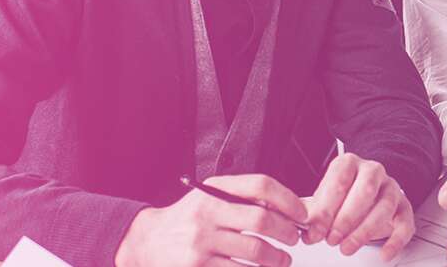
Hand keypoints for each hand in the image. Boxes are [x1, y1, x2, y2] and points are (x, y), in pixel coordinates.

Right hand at [113, 174, 305, 266]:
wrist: (146, 242)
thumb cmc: (185, 221)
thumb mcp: (210, 199)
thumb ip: (242, 200)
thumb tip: (288, 209)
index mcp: (214, 192)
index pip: (260, 186)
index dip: (288, 200)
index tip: (301, 214)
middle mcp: (207, 214)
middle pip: (263, 221)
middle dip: (288, 233)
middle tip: (294, 240)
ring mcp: (202, 244)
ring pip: (256, 253)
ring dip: (278, 260)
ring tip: (282, 260)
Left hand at [303, 152, 414, 258]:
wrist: (369, 191)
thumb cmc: (343, 195)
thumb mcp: (324, 198)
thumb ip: (313, 213)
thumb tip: (305, 231)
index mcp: (349, 163)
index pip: (339, 181)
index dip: (326, 208)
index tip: (316, 230)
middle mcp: (373, 171)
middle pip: (365, 192)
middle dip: (346, 219)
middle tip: (331, 239)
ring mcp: (391, 188)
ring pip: (384, 207)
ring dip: (364, 231)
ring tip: (347, 247)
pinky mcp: (404, 207)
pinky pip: (405, 224)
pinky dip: (395, 241)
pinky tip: (384, 254)